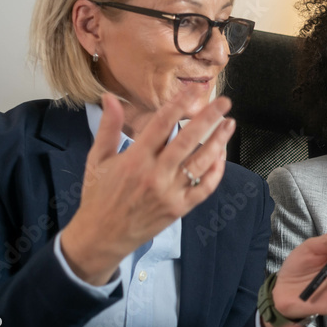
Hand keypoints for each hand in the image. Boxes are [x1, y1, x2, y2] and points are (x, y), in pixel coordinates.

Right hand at [61, 91, 234, 284]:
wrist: (102, 235)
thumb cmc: (98, 195)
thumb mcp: (97, 159)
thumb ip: (108, 127)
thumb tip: (110, 97)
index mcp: (134, 159)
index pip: (161, 125)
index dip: (179, 105)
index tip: (193, 90)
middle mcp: (155, 175)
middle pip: (188, 140)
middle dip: (208, 118)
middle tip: (224, 102)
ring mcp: (170, 193)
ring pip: (201, 163)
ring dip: (218, 142)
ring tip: (229, 124)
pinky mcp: (180, 208)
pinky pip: (205, 188)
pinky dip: (216, 171)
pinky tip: (221, 155)